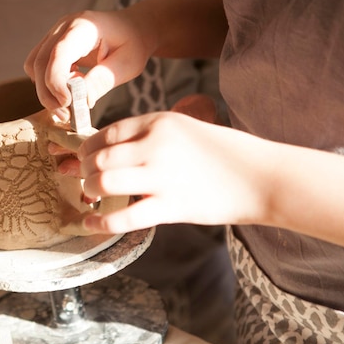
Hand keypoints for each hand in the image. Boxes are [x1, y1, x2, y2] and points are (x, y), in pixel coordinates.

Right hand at [24, 8, 155, 119]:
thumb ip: (103, 80)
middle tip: (66, 115)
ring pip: (34, 65)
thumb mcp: (128, 64)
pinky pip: (38, 66)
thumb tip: (82, 100)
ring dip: (45, 90)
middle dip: (48, 93)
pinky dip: (47, 83)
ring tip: (70, 101)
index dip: (57, 81)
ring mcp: (54, 35)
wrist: (132, 29)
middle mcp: (63, 27)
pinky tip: (69, 89)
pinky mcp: (51, 45)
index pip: (59, 53)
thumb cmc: (132, 44)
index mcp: (84, 27)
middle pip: (40, 62)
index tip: (66, 103)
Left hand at [76, 112, 266, 233]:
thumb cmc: (226, 152)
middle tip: (83, 178)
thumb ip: (152, 134)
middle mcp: (156, 145)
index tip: (82, 157)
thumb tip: (115, 149)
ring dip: (90, 190)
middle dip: (83, 170)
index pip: (108, 132)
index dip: (88, 147)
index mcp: (160, 122)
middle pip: (100, 157)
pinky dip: (101, 221)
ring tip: (91, 196)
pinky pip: (124, 216)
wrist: (262, 177)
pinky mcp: (171, 206)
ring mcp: (162, 176)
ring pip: (105, 182)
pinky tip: (90, 222)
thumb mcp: (187, 127)